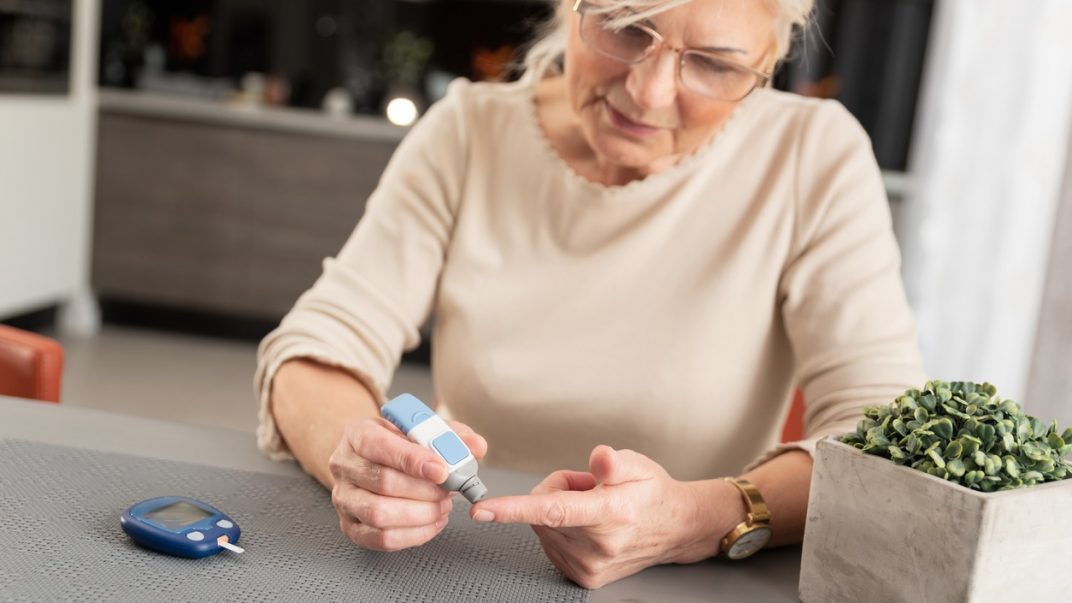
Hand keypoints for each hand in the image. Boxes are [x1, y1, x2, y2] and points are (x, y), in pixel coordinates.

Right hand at [329, 416, 486, 550]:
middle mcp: (344, 466)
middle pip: (382, 482)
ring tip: (442, 506)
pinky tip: (432, 522)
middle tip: (448, 490)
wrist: (368, 460)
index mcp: (358, 434)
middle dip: (423, 490)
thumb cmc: (396, 444)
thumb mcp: (419, 429)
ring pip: (379, 513)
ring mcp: (344, 498)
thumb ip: (450, 434)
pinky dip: (414, 534)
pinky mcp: (350, 526)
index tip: (442, 470)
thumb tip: (476, 447)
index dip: (413, 460)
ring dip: (420, 514)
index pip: (380, 445)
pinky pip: (381, 539)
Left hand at [468, 445, 726, 588]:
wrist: (675, 528)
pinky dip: (560, 531)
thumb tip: (599, 458)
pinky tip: (587, 526)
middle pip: (542, 510)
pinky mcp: (585, 577)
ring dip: (557, 513)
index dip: (513, 509)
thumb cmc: (651, 493)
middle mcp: (598, 544)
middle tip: (587, 486)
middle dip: (555, 491)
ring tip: (591, 506)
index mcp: (610, 513)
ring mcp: (591, 565)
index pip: (552, 510)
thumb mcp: (637, 465)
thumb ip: (614, 462)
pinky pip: (550, 545)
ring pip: (543, 528)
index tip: (483, 510)